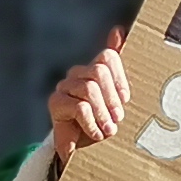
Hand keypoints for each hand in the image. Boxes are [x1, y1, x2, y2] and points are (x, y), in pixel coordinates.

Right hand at [48, 31, 128, 164]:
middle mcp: (77, 73)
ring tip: (107, 129)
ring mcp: (64, 87)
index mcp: (93, 69)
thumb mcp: (116, 98)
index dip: (119, 78)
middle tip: (117, 118)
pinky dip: (91, 123)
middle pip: (99, 71)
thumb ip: (117, 68)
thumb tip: (119, 31)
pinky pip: (79, 107)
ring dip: (103, 113)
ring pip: (89, 89)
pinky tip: (95, 133)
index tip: (125, 100)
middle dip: (112, 98)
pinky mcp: (55, 103)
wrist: (79, 149)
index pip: (108, 57)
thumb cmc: (100, 123)